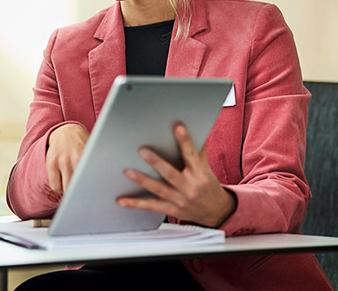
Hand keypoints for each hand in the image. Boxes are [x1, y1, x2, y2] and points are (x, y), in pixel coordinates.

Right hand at [45, 123, 88, 193]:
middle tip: (85, 193)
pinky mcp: (51, 164)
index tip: (95, 194)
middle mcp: (74, 159)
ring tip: (74, 186)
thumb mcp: (92, 152)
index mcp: (87, 157)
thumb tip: (106, 183)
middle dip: (81, 192)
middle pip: (78, 187)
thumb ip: (95, 165)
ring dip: (70, 191)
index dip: (92, 190)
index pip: (91, 180)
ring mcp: (61, 161)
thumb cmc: (83, 146)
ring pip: (65, 188)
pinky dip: (60, 188)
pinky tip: (64, 182)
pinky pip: (55, 186)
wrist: (66, 131)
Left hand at [116, 123, 235, 227]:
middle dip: (156, 162)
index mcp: (200, 173)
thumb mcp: (206, 167)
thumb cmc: (207, 184)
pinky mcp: (171, 209)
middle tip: (142, 150)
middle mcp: (189, 187)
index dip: (185, 141)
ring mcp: (179, 200)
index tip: (178, 127)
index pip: (192, 155)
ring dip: (142, 181)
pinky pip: (151, 206)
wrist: (216, 211)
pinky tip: (121, 201)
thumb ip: (198, 150)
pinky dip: (135, 204)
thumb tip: (197, 126)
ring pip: (158, 189)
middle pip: (171, 174)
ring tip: (127, 172)